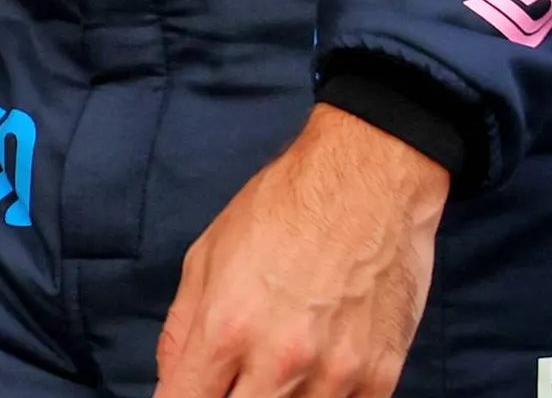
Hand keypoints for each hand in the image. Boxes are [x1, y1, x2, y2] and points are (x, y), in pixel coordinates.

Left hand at [154, 107, 447, 397]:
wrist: (371, 176)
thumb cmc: (286, 206)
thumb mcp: (207, 254)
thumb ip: (181, 330)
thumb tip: (171, 382)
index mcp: (228, 327)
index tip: (192, 395)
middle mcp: (280, 360)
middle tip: (236, 378)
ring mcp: (335, 374)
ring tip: (281, 365)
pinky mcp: (380, 376)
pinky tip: (320, 371)